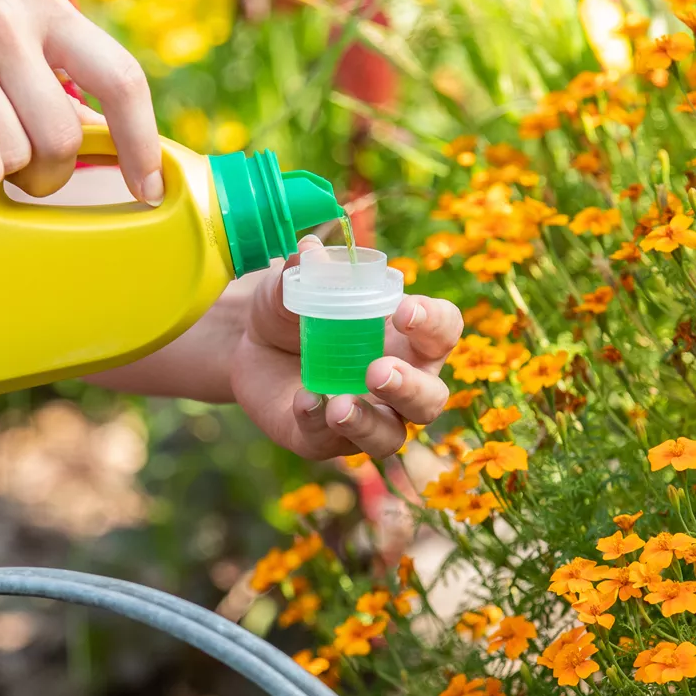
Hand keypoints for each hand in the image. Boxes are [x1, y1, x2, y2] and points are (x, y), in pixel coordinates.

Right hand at [0, 0, 160, 200]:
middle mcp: (8, 21)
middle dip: (50, 174)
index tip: (149, 187)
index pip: (121, 79)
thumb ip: (46, 67)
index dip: (143, 144)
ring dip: (3, 176)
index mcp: (41, 3)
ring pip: (20, 152)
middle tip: (22, 174)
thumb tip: (105, 139)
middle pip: (66, 135)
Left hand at [231, 238, 462, 459]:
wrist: (250, 347)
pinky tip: (303, 402)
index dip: (433, 321)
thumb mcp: (293, 286)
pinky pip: (332, 444)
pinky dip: (318, 424)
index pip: (445, 329)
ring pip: (390, 437)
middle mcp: (400, 383)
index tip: (403, 310)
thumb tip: (309, 251)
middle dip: (410, 388)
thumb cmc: (294, 311)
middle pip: (431, 397)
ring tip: (340, 406)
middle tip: (377, 370)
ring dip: (370, 423)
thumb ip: (305, 272)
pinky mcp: (326, 441)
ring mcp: (367, 417)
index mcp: (409, 337)